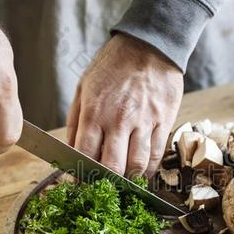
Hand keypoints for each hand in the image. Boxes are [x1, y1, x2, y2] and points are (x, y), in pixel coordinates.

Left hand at [67, 33, 183, 176]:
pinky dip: (148, 170)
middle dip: (105, 183)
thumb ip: (75, 120)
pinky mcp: (163, 121)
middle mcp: (118, 120)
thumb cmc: (114, 64)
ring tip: (123, 182)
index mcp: (94, 111)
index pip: (84, 155)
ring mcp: (143, 122)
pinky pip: (156, 154)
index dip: (81, 175)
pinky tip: (142, 173)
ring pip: (136, 165)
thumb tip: (70, 149)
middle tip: (103, 188)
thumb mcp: (84, 86)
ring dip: (129, 180)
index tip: (81, 183)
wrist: (149, 45)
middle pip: (111, 166)